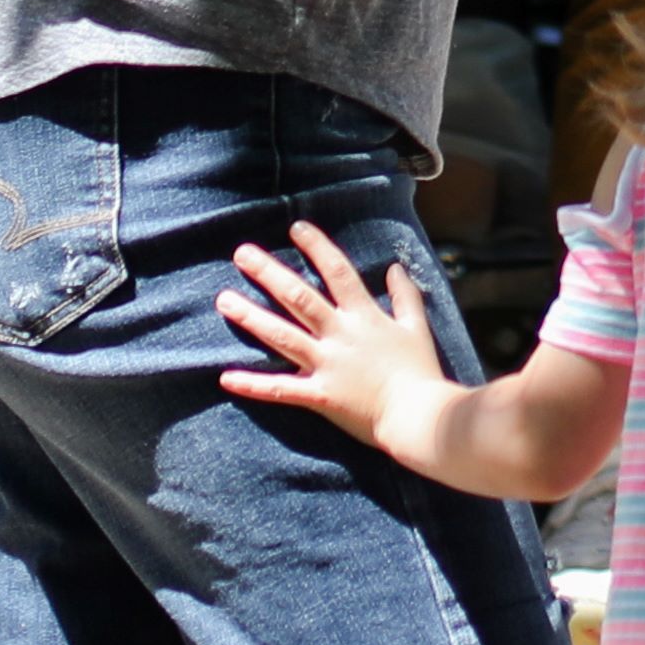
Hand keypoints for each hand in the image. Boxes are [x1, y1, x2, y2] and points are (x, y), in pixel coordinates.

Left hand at [213, 218, 457, 467]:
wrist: (419, 416)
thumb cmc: (420, 372)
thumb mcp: (416, 328)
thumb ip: (405, 296)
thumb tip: (394, 267)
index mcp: (364, 317)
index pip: (337, 272)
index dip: (317, 247)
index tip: (296, 227)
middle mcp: (340, 336)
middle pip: (299, 297)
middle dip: (269, 273)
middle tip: (241, 253)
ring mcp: (327, 365)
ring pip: (282, 336)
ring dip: (251, 317)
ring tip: (224, 300)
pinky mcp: (320, 396)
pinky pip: (281, 390)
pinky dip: (253, 385)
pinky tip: (226, 377)